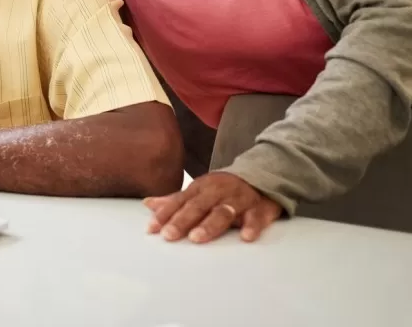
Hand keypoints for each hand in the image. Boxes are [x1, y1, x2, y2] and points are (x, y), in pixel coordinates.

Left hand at [143, 172, 282, 243]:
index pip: (179, 202)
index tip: (152, 229)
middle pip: (198, 207)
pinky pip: (257, 217)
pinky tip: (246, 237)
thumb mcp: (199, 191)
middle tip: (169, 235)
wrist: (263, 174)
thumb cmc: (224, 189)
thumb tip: (147, 204)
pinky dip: (252, 225)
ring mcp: (239, 199)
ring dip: (210, 224)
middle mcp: (218, 192)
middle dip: (182, 220)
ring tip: (197, 237)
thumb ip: (175, 201)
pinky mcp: (260, 208)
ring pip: (223, 212)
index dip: (165, 215)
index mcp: (201, 188)